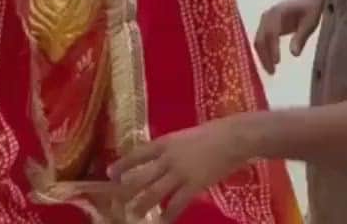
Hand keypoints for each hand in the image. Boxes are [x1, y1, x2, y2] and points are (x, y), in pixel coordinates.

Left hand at [107, 116, 250, 221]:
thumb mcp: (188, 135)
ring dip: (142, 206)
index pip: (138, 154)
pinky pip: (177, 203)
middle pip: (141, 178)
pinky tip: (163, 221)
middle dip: (127, 191)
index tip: (111, 173)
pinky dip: (168, 214)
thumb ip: (175, 148)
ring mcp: (180, 173)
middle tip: (117, 201)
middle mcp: (168, 159)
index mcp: (166, 142)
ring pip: (154, 193)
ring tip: (134, 215)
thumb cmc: (216, 131)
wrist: (235, 137)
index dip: (123, 165)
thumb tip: (166, 159)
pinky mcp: (194, 185)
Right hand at [254, 0, 325, 73]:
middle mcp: (268, 15)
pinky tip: (270, 65)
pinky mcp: (267, 26)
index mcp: (278, 12)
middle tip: (272, 72)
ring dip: (263, 56)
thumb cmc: (312, 8)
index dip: (272, 48)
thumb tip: (294, 54)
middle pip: (261, 38)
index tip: (277, 62)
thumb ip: (301, 37)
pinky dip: (264, 53)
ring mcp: (265, 21)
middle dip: (265, 56)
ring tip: (271, 72)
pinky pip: (262, 41)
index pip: (271, 33)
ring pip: (259, 41)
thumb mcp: (310, 22)